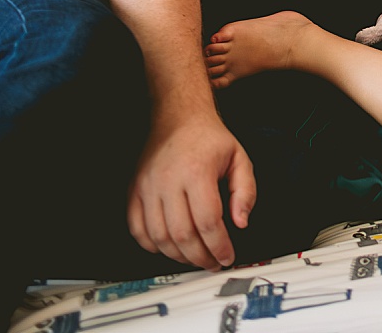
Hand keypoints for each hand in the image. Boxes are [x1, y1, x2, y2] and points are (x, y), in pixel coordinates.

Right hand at [127, 114, 255, 269]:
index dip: (219, 246)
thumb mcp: (239, 158)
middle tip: (212, 263)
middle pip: (182, 235)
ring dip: (178, 255)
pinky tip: (169, 247)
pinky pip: (137, 229)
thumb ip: (246, 191)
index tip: (227, 256)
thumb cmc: (209, 138)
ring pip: (159, 237)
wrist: (178, 118)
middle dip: (200, 257)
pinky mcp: (135, 190)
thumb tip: (241, 222)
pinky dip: (152, 245)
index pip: (208, 222)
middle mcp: (168, 180)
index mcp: (197, 172)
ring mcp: (147, 187)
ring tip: (195, 258)